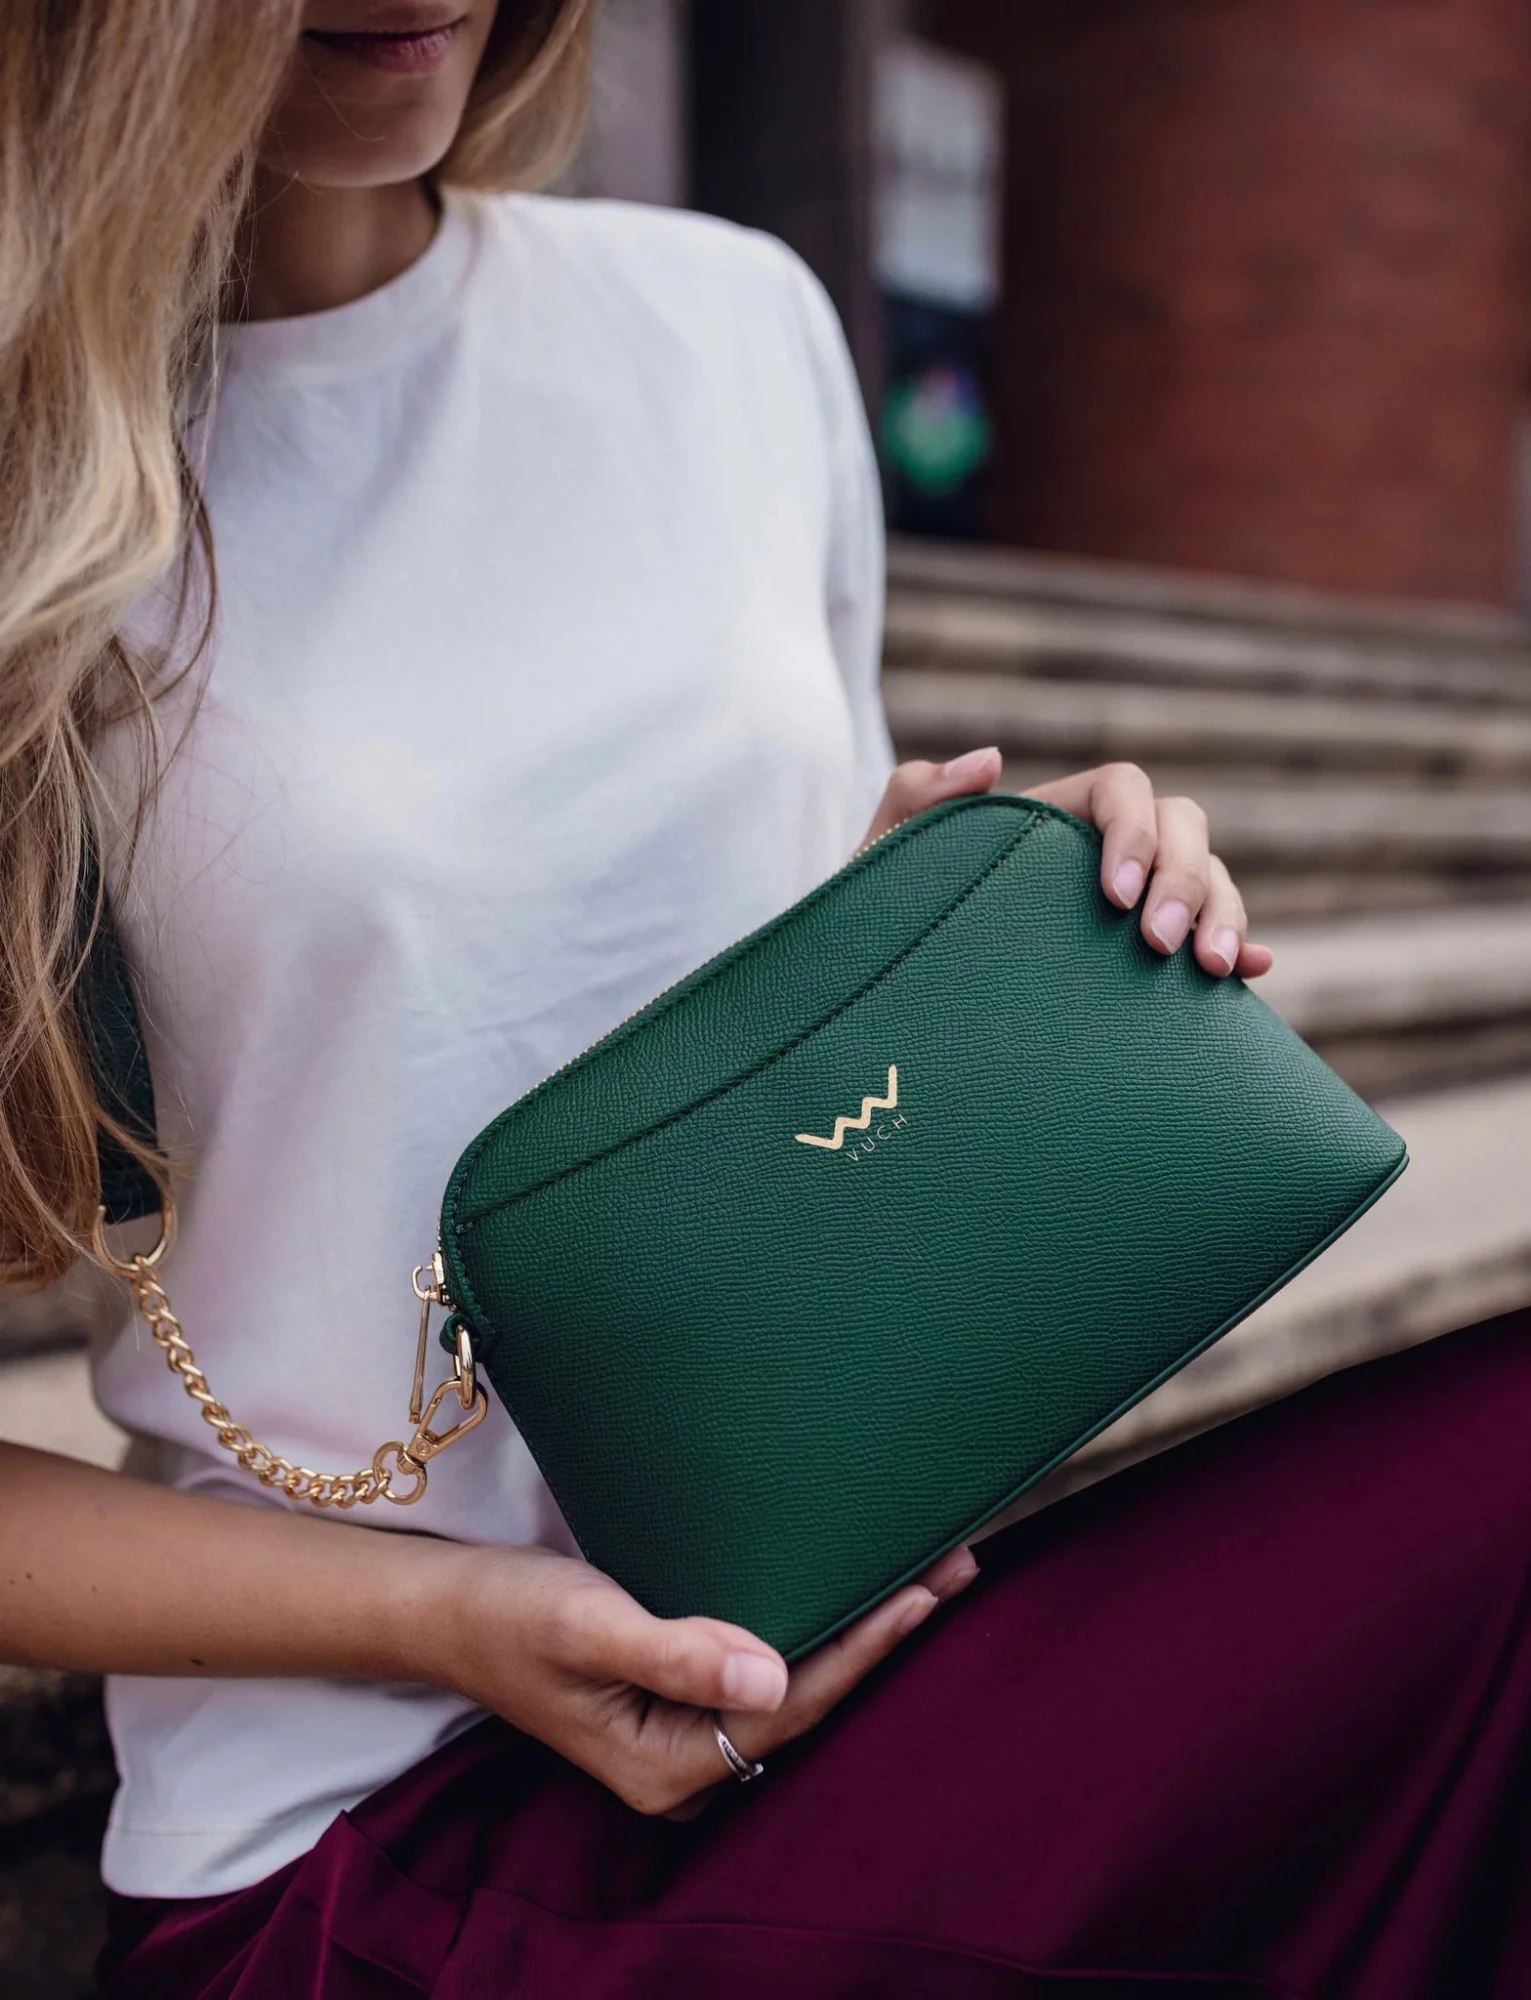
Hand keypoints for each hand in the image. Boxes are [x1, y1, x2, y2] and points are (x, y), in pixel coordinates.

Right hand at [432, 1541, 976, 1816]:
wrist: (442, 1607)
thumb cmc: (507, 1612)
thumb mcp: (585, 1625)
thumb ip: (675, 1655)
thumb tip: (775, 1679)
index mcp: (664, 1766)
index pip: (790, 1706)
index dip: (862, 1648)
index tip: (924, 1592)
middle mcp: (683, 1765)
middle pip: (806, 1702)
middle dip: (880, 1636)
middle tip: (954, 1567)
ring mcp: (682, 1735)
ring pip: (792, 1685)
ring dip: (858, 1628)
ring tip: (927, 1572)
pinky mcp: (678, 1697)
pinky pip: (765, 1668)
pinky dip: (815, 1624)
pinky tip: (850, 1588)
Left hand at [861, 749, 1273, 978]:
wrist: (879, 1000)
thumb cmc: (878, 922)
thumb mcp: (881, 861)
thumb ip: (915, 798)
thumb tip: (992, 759)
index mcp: (1047, 819)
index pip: (1122, 790)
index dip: (1133, 832)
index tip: (1113, 897)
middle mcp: (1097, 856)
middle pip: (1183, 828)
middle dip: (1186, 881)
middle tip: (1159, 946)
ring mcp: (1127, 910)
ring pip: (1210, 881)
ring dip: (1224, 914)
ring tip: (1207, 970)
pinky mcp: (1140, 965)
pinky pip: (1209, 942)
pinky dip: (1241, 947)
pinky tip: (1250, 969)